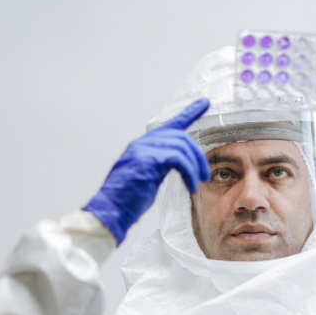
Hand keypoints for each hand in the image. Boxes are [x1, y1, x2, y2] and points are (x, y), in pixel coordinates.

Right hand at [84, 98, 209, 243]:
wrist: (110, 211)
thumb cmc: (127, 200)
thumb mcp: (148, 177)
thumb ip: (160, 165)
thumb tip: (178, 165)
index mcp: (143, 145)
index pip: (170, 125)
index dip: (189, 113)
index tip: (204, 103)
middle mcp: (142, 143)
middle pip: (180, 136)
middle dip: (197, 155)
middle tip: (204, 175)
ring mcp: (143, 150)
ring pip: (181, 146)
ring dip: (195, 166)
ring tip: (197, 183)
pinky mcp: (147, 160)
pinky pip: (177, 158)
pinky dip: (188, 172)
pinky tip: (190, 186)